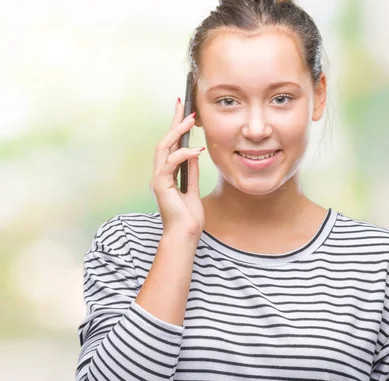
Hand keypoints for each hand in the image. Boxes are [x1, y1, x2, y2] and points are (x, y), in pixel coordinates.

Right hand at [150, 98, 204, 238]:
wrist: (185, 234)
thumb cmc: (189, 216)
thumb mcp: (193, 188)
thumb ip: (191, 170)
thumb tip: (193, 152)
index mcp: (167, 173)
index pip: (171, 145)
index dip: (176, 127)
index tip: (184, 111)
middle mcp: (160, 173)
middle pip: (164, 141)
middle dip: (174, 122)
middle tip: (183, 106)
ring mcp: (159, 178)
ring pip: (164, 148)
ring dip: (177, 132)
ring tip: (190, 121)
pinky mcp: (161, 185)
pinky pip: (170, 164)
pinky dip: (183, 155)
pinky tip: (196, 150)